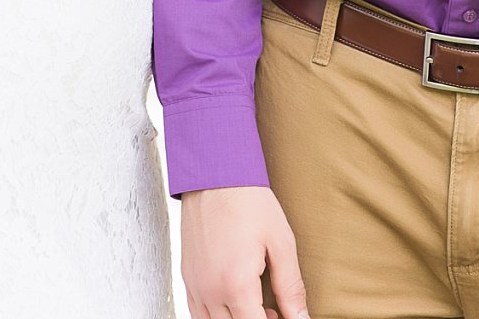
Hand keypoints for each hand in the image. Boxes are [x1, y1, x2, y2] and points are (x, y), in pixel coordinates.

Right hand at [181, 185, 308, 318]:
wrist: (214, 173)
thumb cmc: (249, 202)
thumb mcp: (281, 244)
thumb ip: (291, 289)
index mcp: (236, 284)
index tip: (283, 315)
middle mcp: (210, 289)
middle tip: (275, 310)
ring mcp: (194, 283)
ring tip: (256, 304)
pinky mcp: (187, 274)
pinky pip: (196, 311)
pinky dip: (215, 316)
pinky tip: (233, 300)